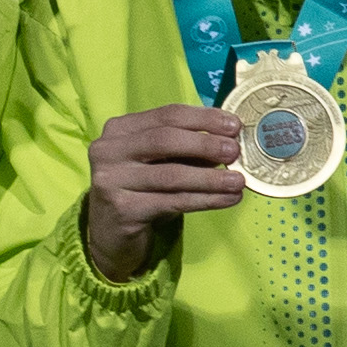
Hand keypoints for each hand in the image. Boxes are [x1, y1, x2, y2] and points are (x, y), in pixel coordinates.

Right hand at [77, 104, 247, 282]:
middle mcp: (108, 150)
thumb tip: (230, 141)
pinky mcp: (122, 209)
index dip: (203, 118)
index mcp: (120, 129)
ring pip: (171, 175)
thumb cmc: (142, 188)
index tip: (235, 126)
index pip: (166, 116)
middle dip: (205, 145)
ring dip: (210, 178)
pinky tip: (227, 200)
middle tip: (234, 152)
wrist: (112, 231)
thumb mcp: (159, 161)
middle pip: (164, 140)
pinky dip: (205, 200)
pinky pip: (172, 202)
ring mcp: (111, 180)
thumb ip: (186, 148)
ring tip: (238, 182)